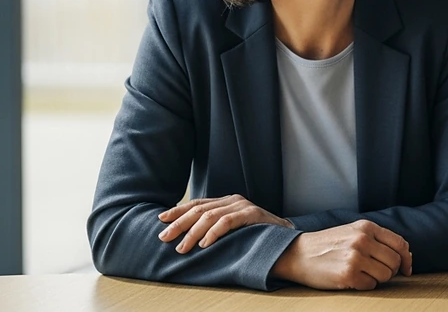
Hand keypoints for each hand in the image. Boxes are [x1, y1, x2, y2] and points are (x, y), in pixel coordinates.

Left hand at [158, 194, 290, 252]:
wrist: (286, 238)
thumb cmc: (256, 236)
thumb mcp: (232, 230)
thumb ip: (215, 228)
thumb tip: (187, 237)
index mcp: (226, 202)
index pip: (197, 203)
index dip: (178, 211)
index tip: (161, 219)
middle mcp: (232, 200)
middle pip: (199, 209)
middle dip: (179, 223)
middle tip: (164, 237)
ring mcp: (243, 205)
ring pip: (210, 216)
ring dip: (193, 233)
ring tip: (182, 247)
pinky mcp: (252, 214)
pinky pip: (227, 222)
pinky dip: (213, 233)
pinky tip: (204, 244)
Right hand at [273, 219, 412, 289]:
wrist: (298, 254)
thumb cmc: (328, 245)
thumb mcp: (353, 232)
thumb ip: (377, 239)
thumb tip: (405, 256)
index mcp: (366, 227)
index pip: (400, 243)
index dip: (406, 259)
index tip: (406, 269)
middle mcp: (363, 240)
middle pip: (395, 262)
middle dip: (390, 271)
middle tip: (376, 271)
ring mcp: (355, 257)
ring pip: (386, 275)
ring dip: (377, 279)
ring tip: (362, 274)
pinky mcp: (348, 274)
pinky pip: (371, 286)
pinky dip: (365, 285)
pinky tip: (352, 279)